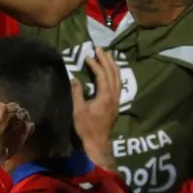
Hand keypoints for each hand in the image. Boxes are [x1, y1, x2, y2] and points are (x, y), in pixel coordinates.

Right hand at [0, 101, 34, 168]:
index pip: (2, 105)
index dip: (3, 112)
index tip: (2, 118)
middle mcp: (8, 109)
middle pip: (14, 107)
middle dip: (13, 113)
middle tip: (12, 122)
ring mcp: (18, 117)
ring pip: (23, 114)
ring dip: (22, 119)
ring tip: (19, 126)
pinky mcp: (25, 127)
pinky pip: (30, 124)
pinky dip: (28, 127)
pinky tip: (24, 132)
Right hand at [71, 47, 121, 169]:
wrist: (97, 144)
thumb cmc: (86, 128)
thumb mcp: (78, 110)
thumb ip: (77, 93)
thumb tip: (74, 78)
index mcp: (105, 96)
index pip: (102, 75)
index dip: (96, 64)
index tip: (88, 55)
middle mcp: (114, 96)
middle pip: (112, 73)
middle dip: (106, 60)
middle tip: (100, 48)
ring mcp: (117, 100)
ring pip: (118, 78)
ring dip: (113, 65)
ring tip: (108, 55)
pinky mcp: (116, 104)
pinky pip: (118, 84)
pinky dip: (115, 74)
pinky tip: (112, 72)